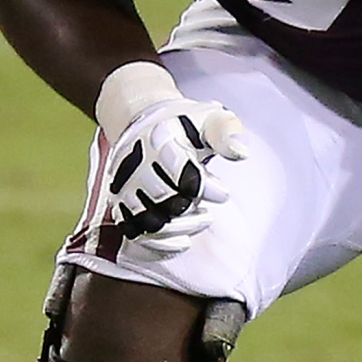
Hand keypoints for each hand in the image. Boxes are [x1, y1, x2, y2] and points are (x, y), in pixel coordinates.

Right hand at [105, 97, 246, 254]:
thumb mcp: (210, 118)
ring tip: (201, 220)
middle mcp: (137, 161)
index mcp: (160, 137)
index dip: (204, 187)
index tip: (223, 194)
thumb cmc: (187, 125)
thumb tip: (240, 152)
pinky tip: (183, 241)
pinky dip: (158, 243)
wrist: (146, 124)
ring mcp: (126, 184)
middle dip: (192, 208)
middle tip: (210, 210)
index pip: (179, 169)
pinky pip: (133, 231)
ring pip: (148, 218)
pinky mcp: (121, 202)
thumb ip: (227, 131)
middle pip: (164, 197)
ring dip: (179, 228)